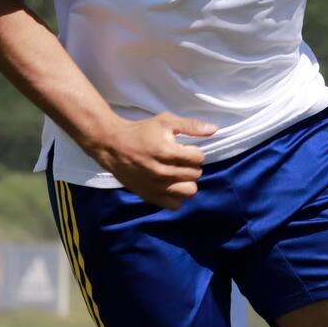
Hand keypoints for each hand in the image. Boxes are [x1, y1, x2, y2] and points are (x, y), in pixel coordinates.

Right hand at [87, 113, 216, 209]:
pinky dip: (176, 196)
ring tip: (178, 174)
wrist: (113, 146)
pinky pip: (175, 205)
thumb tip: (214, 130)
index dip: (194, 153)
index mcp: (167, 152)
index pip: (198, 159)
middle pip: (195, 175)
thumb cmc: (141, 131)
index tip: (185, 150)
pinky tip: (171, 185)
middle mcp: (163, 172)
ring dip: (187, 182)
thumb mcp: (165, 121)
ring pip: (189, 192)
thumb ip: (190, 126)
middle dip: (191, 166)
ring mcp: (156, 187)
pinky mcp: (150, 196)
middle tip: (180, 160)